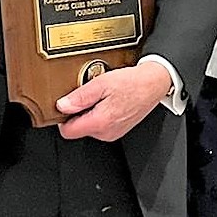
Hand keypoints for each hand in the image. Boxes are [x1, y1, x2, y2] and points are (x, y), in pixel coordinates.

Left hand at [55, 62, 170, 141]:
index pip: (68, 132)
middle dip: (78, 113)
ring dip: (89, 113)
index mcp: (100, 122)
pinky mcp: (118, 130)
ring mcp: (113, 133)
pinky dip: (100, 114)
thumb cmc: (132, 83)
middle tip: (88, 95)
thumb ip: (79, 97)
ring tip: (100, 96)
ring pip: (89, 127)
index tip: (66, 105)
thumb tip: (62, 106)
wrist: (154, 83)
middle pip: (78, 129)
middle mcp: (106, 133)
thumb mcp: (101, 83)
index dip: (62, 118)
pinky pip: (100, 126)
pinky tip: (108, 101)